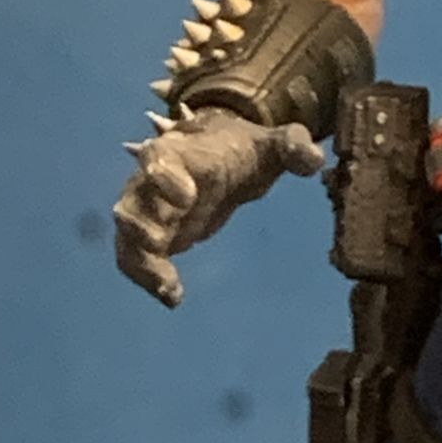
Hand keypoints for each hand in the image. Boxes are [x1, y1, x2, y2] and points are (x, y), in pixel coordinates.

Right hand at [114, 106, 324, 307]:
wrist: (219, 154)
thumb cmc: (243, 150)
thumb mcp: (272, 144)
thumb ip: (292, 146)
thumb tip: (314, 158)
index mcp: (184, 153)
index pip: (161, 158)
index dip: (165, 177)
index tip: (185, 197)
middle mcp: (154, 181)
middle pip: (132, 201)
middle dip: (140, 226)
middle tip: (159, 248)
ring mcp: (148, 209)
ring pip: (127, 236)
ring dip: (141, 263)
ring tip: (168, 287)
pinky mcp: (150, 235)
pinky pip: (135, 258)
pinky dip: (147, 279)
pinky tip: (173, 298)